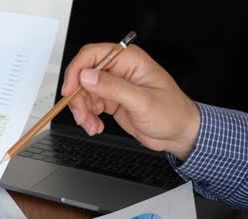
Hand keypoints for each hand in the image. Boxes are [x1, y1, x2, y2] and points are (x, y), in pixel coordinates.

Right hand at [61, 43, 200, 160]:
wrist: (178, 133)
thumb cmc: (171, 113)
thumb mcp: (142, 101)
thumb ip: (113, 87)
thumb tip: (87, 76)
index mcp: (129, 60)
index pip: (92, 55)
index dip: (77, 70)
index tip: (70, 90)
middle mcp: (119, 70)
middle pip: (83, 76)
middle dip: (78, 97)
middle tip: (81, 115)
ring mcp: (114, 86)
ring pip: (83, 93)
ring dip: (82, 111)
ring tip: (91, 125)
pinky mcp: (111, 101)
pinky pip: (89, 106)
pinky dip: (88, 118)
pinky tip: (95, 126)